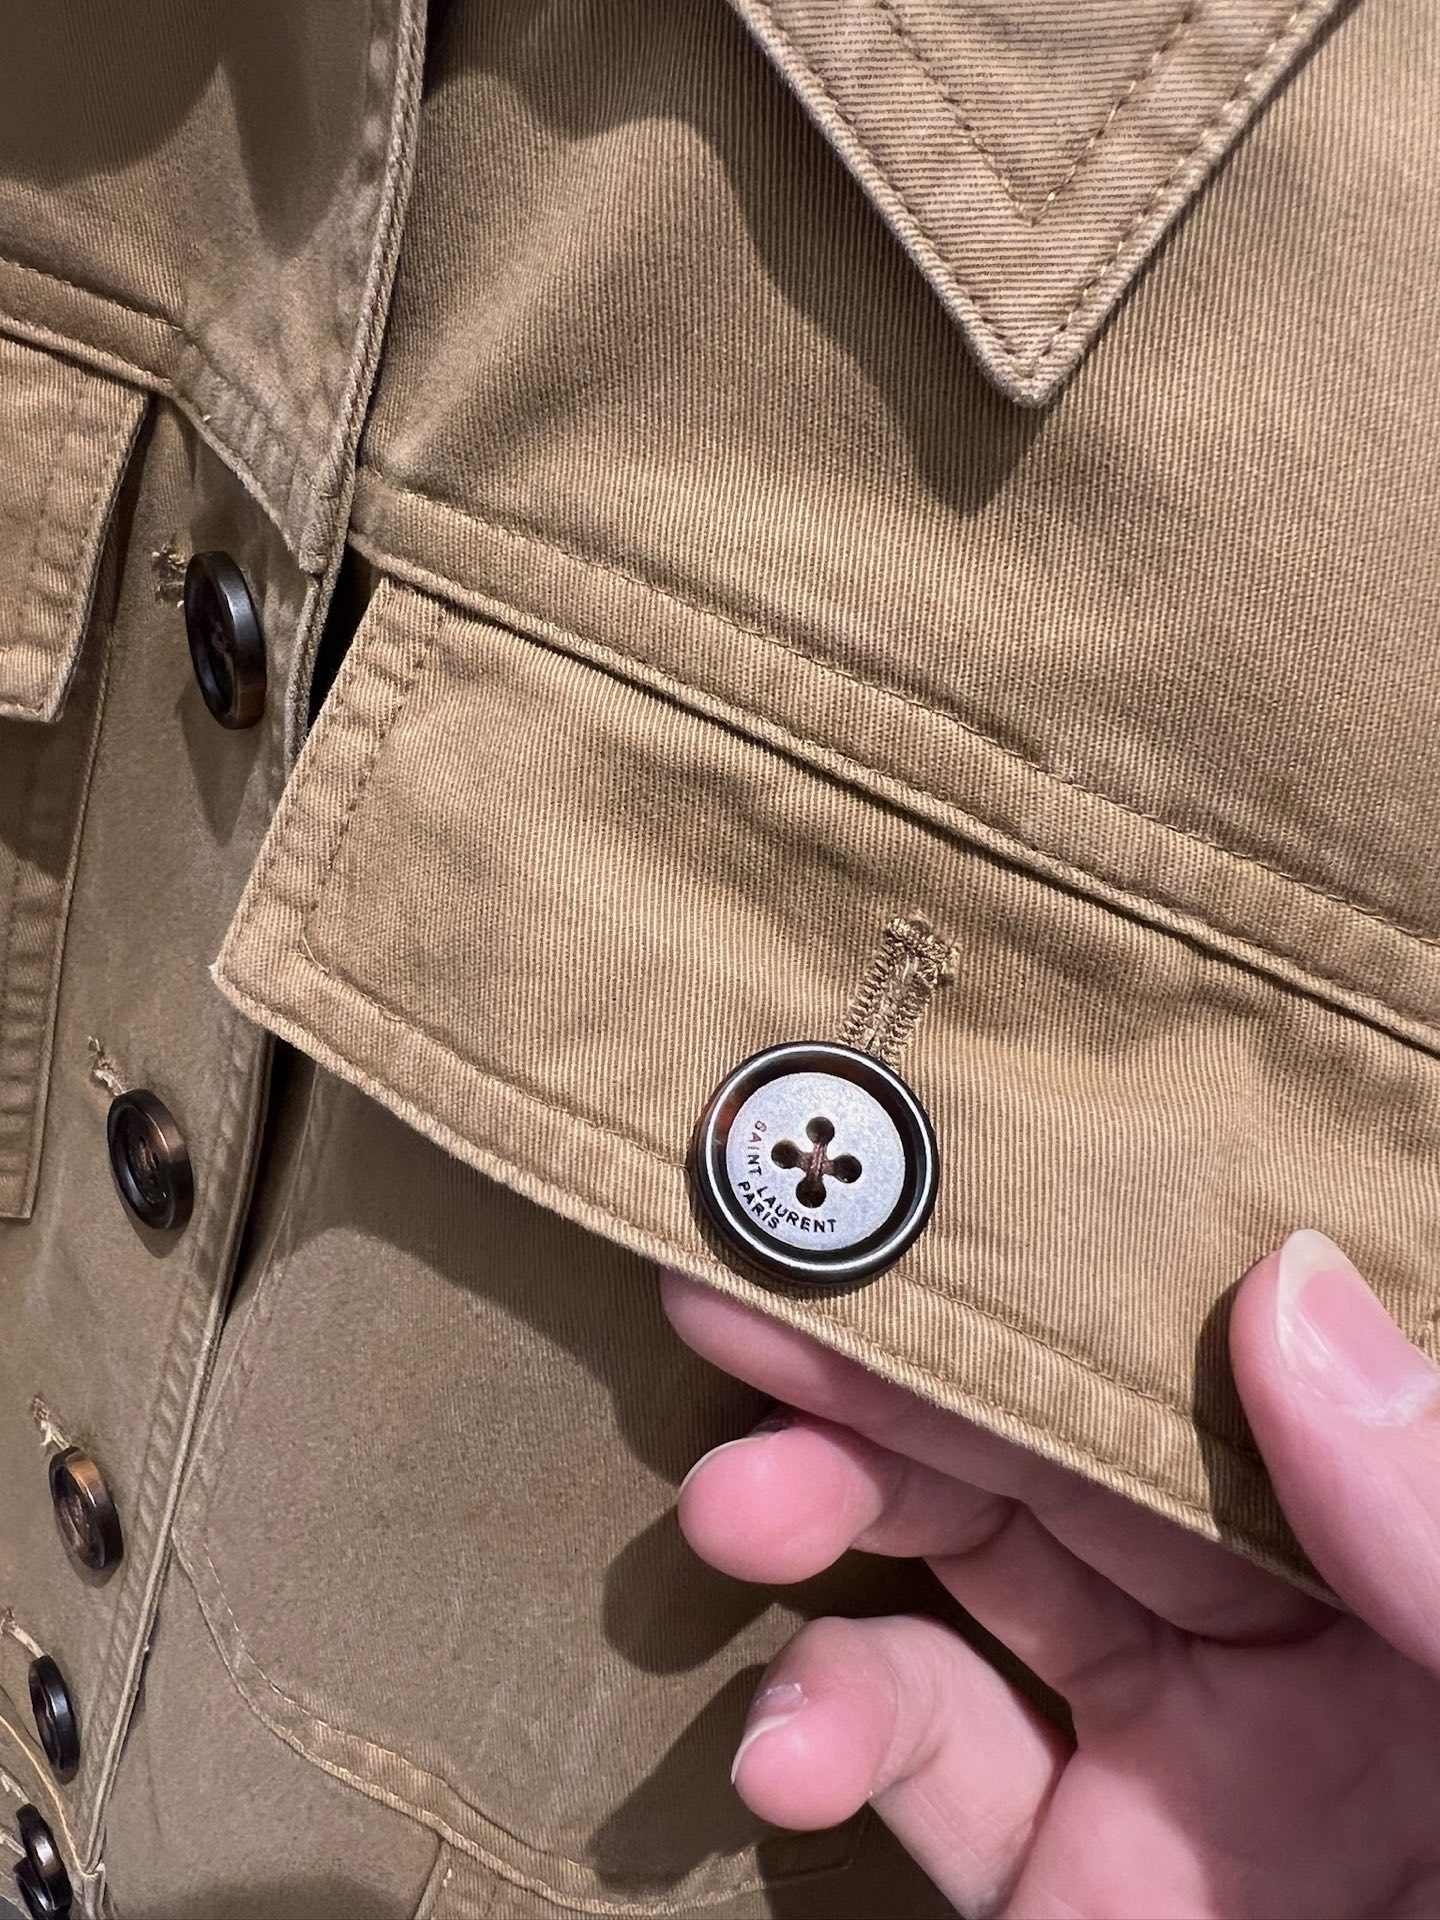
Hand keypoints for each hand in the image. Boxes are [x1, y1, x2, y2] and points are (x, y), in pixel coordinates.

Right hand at [661, 1231, 1439, 1917]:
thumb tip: (1289, 1283)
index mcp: (1404, 1561)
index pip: (1218, 1368)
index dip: (1060, 1272)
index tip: (908, 1185)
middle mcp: (1284, 1641)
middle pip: (1053, 1458)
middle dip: (892, 1381)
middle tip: (737, 1314)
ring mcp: (1166, 1770)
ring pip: (957, 1586)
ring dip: (823, 1529)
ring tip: (732, 1514)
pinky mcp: (1067, 1894)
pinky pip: (922, 1772)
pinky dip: (821, 1733)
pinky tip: (772, 1755)